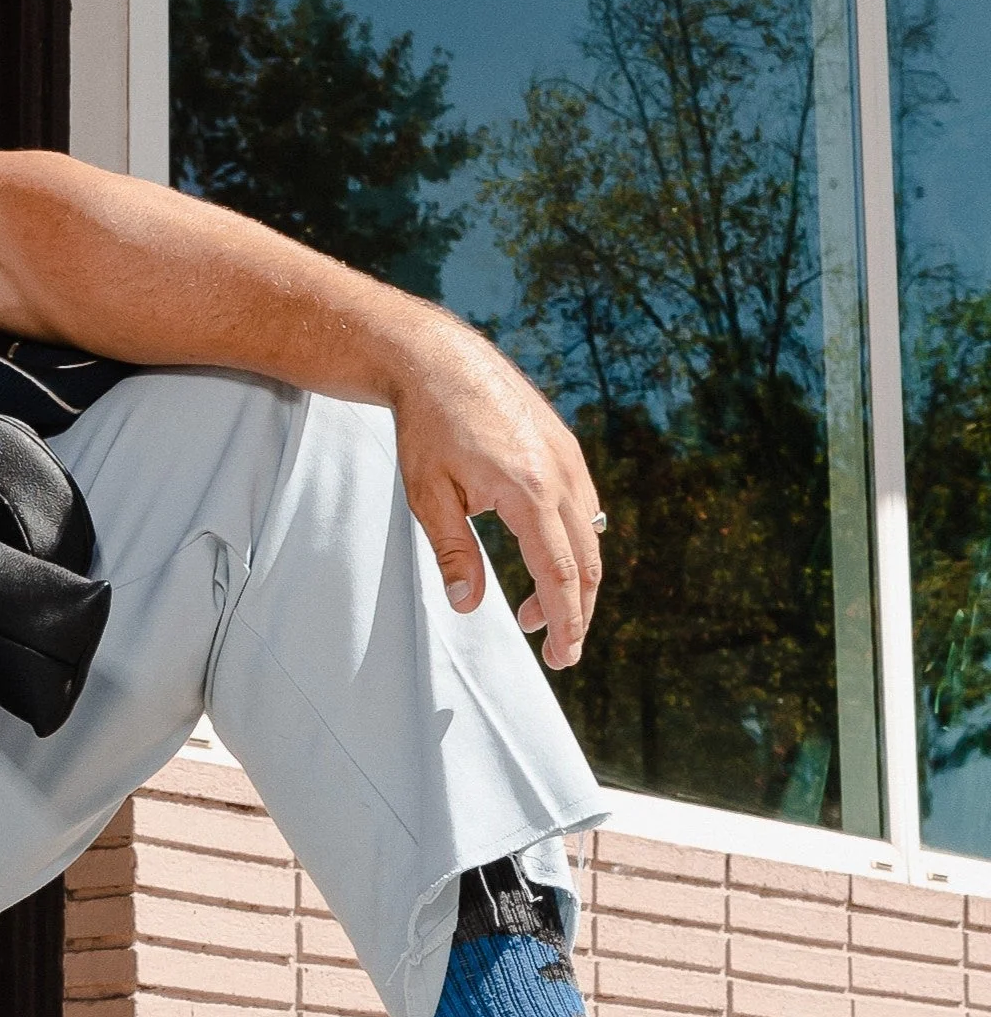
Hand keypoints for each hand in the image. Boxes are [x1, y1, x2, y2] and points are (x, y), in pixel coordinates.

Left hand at [389, 320, 603, 666]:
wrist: (437, 360)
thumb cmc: (425, 427)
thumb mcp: (427, 495)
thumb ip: (454, 553)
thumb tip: (469, 606)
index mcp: (529, 492)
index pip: (560, 575)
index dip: (565, 622)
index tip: (562, 657)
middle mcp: (561, 476)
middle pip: (587, 563)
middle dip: (575, 612)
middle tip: (556, 649)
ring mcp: (569, 459)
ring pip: (590, 536)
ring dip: (571, 579)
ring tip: (532, 610)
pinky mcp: (565, 448)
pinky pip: (584, 507)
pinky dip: (573, 542)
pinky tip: (542, 555)